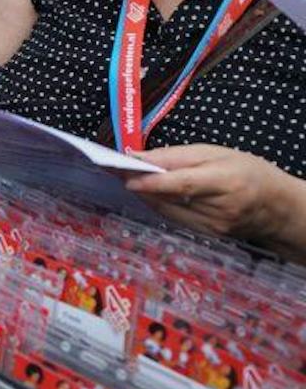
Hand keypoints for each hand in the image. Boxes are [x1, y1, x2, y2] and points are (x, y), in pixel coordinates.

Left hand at [124, 145, 305, 248]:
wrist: (276, 207)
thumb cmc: (247, 171)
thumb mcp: (216, 152)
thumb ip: (176, 156)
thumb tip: (137, 157)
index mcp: (227, 182)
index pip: (183, 185)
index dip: (152, 182)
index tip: (125, 176)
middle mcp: (220, 209)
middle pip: (169, 198)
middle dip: (139, 184)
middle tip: (113, 169)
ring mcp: (214, 227)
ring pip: (166, 210)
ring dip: (145, 194)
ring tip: (126, 176)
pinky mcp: (207, 235)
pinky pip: (173, 217)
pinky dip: (158, 203)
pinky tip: (149, 192)